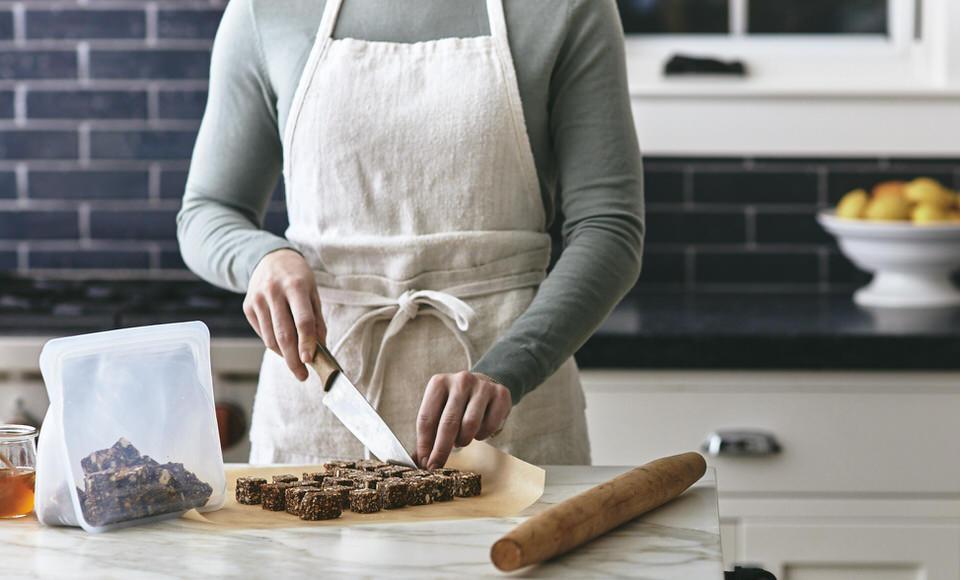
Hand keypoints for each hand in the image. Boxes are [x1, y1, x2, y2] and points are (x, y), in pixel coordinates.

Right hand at [243, 249, 325, 380]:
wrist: (270, 258)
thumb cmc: (297, 277)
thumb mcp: (313, 292)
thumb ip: (317, 319)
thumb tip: (319, 348)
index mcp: (295, 286)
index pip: (302, 320)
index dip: (307, 343)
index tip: (310, 361)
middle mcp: (274, 292)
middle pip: (284, 334)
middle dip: (293, 360)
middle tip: (302, 375)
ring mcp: (257, 299)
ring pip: (270, 338)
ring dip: (284, 355)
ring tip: (295, 363)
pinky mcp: (247, 307)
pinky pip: (262, 333)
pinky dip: (274, 345)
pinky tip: (283, 346)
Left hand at [415, 371, 511, 468]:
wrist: (485, 385)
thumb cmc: (456, 404)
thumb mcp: (439, 410)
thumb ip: (428, 433)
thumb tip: (419, 462)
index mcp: (439, 383)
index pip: (427, 418)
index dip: (424, 444)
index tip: (424, 463)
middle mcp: (460, 381)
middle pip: (448, 422)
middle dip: (441, 449)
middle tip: (437, 466)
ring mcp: (482, 386)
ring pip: (470, 425)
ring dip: (463, 440)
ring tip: (461, 440)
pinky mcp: (500, 394)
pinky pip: (490, 425)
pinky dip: (482, 435)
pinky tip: (478, 430)